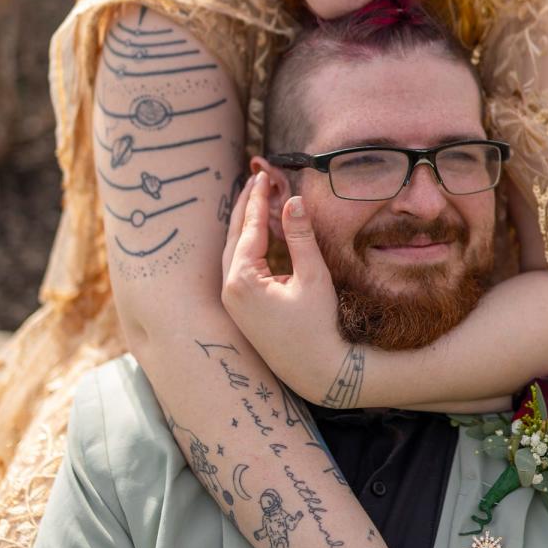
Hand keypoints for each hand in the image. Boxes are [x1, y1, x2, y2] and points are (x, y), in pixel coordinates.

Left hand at [221, 173, 353, 403]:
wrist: (316, 371)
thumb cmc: (318, 326)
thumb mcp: (313, 277)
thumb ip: (301, 237)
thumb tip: (292, 201)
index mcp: (242, 280)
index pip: (249, 228)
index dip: (258, 200)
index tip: (264, 176)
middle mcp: (229, 290)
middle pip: (234, 236)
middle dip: (245, 207)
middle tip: (256, 180)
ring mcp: (232, 301)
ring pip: (233, 251)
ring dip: (244, 225)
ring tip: (254, 200)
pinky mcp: (240, 308)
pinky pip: (238, 267)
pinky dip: (246, 245)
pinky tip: (257, 234)